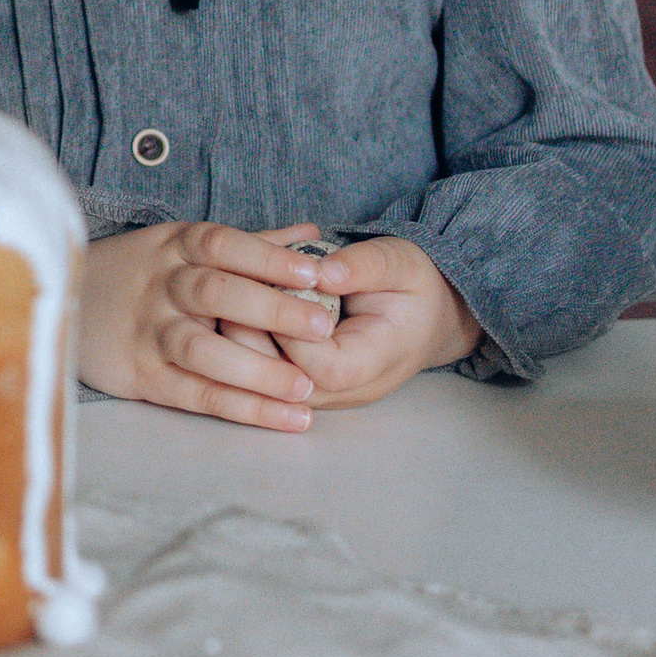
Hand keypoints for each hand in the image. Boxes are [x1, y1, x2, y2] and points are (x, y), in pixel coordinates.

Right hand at [76, 221, 355, 429]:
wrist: (58, 301)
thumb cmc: (139, 274)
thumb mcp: (182, 247)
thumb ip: (251, 244)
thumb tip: (312, 232)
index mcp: (174, 247)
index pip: (222, 244)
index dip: (268, 257)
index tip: (316, 271)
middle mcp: (159, 286)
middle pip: (215, 293)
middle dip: (271, 310)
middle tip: (322, 327)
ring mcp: (147, 332)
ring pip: (201, 350)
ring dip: (256, 370)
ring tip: (304, 387)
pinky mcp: (140, 375)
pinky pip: (195, 394)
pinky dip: (243, 408)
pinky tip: (286, 418)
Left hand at [230, 233, 481, 408]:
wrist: (427, 316)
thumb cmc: (413, 287)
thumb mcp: (400, 263)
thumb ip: (363, 267)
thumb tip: (323, 272)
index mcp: (377, 361)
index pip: (323, 369)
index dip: (290, 335)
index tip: (269, 291)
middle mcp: (347, 390)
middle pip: (286, 387)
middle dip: (252, 342)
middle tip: (229, 297)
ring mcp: (324, 393)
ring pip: (267, 387)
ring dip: (242, 346)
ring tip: (228, 302)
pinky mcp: (304, 385)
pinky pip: (267, 376)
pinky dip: (248, 346)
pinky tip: (235, 311)